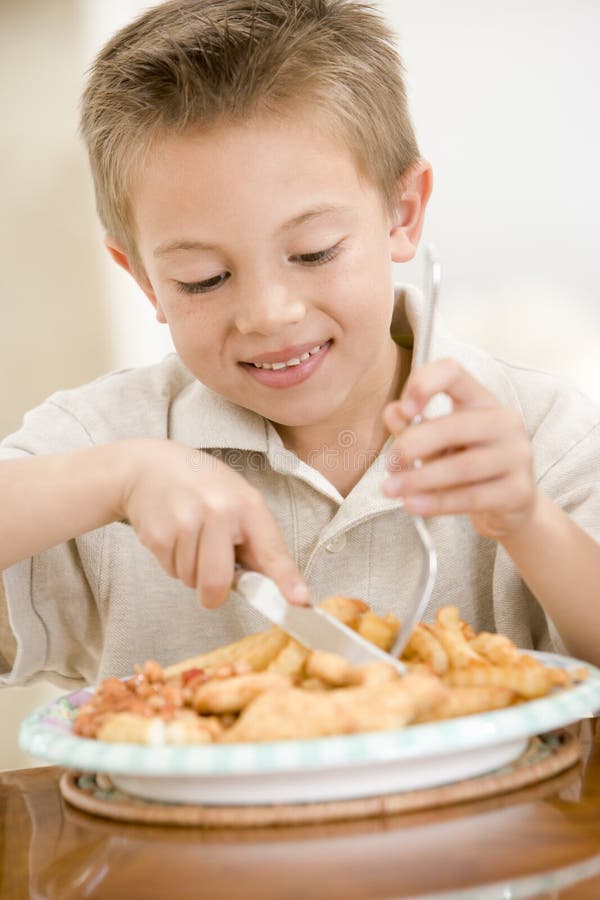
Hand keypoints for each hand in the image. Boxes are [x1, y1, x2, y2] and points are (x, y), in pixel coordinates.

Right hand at [116, 439, 308, 607]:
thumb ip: (256, 541)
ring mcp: (185, 522)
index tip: (299, 601)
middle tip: (212, 580)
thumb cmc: (203, 486)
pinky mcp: (158, 535)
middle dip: (214, 594)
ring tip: (191, 538)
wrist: (150, 467)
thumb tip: (272, 585)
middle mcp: (218, 512)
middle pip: (217, 582)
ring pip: (191, 580)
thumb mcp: (238, 499)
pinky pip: (171, 572)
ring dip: (192, 572)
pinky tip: (175, 536)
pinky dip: (174, 563)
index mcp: (247, 505)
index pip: (271, 550)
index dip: (286, 579)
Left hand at [381, 358, 538, 539]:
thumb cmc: (464, 464)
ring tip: (389, 489)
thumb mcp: (435, 443)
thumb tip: (392, 412)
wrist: (509, 506)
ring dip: (418, 479)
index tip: (404, 410)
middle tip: (389, 463)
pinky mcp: (519, 491)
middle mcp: (505, 421)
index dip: (423, 384)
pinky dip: (436, 502)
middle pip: (453, 426)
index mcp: (481, 399)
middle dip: (413, 445)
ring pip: (461, 467)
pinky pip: (471, 497)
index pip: (453, 372)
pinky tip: (411, 504)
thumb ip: (412, 428)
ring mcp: (517, 455)